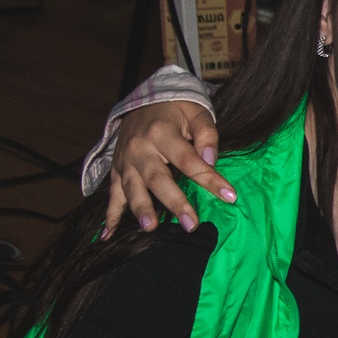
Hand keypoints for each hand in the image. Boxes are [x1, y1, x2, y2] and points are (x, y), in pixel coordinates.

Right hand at [102, 101, 229, 234]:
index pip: (188, 160)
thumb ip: (206, 134)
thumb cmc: (175, 110)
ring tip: (151, 229)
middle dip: (174, 202)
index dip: (209, 178)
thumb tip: (211, 160)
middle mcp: (139, 148)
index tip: (229, 196)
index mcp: (161, 132)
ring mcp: (125, 161)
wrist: (143, 101)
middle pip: (157, 178)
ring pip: (131, 188)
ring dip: (140, 210)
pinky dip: (109, 216)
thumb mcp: (196, 112)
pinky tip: (108, 236)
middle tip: (191, 225)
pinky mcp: (116, 171)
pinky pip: (112, 195)